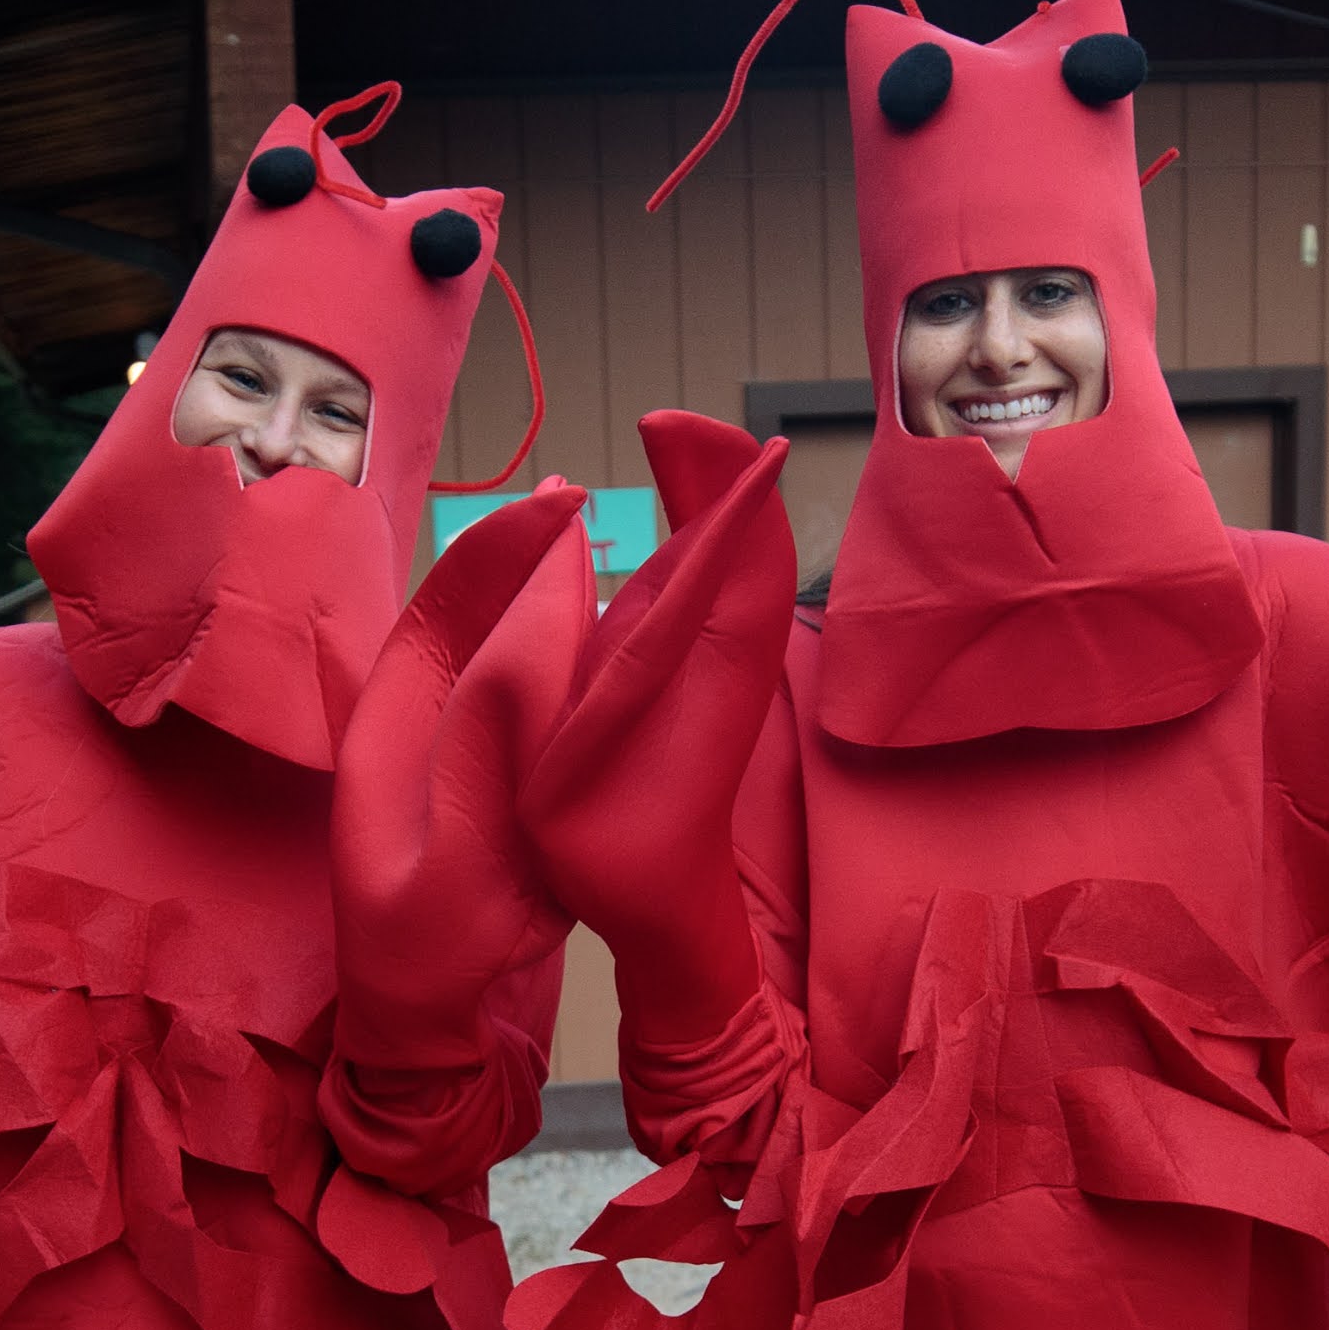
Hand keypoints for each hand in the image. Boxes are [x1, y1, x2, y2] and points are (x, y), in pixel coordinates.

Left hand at [333, 481, 592, 1063]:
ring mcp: (456, 752)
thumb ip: (492, 739)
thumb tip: (529, 625)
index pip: (447, 605)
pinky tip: (615, 645)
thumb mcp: (463, 853)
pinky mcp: (498, 787)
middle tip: (593, 506)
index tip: (564, 505)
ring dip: (555, 599)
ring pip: (507, 651)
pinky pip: (533, 705)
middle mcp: (416, 722)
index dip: (503, 549)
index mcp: (389, 725)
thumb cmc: (433, 954)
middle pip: (476, 612)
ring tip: (612, 551)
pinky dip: (570, 665)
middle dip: (530, 555)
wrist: (428, 1031)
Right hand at [513, 414, 790, 1039]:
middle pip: (751, 530)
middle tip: (664, 427)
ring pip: (748, 551)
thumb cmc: (607, 839)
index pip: (734, 542)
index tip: (673, 429)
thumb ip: (598, 655)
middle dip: (714, 463)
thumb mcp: (577, 755)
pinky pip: (733, 579)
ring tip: (674, 444)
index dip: (714, 475)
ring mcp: (737, 657)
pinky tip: (685, 509)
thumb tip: (611, 559)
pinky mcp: (725, 668)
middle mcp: (736, 649)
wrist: (660, 903)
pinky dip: (714, 529)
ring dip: (716, 490)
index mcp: (704, 659)